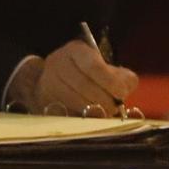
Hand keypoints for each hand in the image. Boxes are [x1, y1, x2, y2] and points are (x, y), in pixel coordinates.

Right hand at [12, 38, 139, 115]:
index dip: (110, 82)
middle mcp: (57, 62)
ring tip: (103, 114)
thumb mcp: (110, 70)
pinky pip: (63, 112)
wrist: (63, 81)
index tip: (121, 94)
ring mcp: (47, 81)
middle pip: (83, 85)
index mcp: (76, 50)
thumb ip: (123, 78)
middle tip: (114, 109)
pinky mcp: (44, 100)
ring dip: (92, 111)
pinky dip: (79, 118)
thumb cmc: (93, 77)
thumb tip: (125, 88)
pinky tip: (89, 118)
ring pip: (72, 100)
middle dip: (103, 100)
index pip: (93, 66)